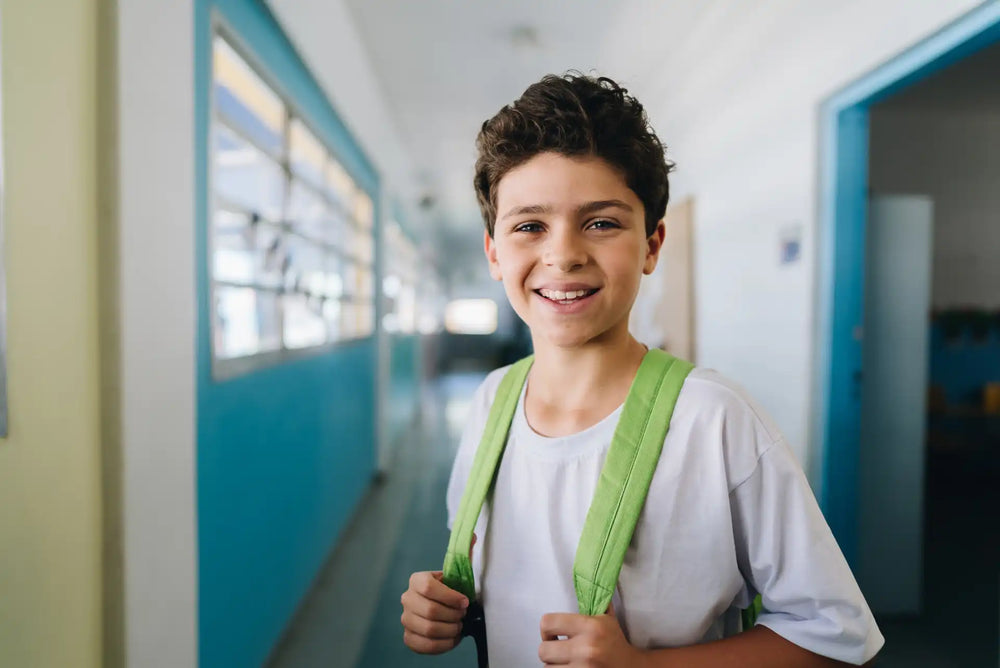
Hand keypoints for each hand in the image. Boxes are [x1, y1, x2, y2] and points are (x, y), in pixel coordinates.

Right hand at [400, 533, 476, 654]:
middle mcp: (407, 598)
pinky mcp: (409, 638)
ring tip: (458, 626)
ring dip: (450, 630)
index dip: (450, 597)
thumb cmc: (452, 590)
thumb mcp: (458, 574)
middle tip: (462, 616)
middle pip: (430, 611)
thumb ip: (465, 556)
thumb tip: (472, 536)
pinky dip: (443, 645)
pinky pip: (425, 646)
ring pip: (429, 629)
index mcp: (417, 580)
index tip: (465, 602)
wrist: (443, 609)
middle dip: (453, 616)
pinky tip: (451, 638)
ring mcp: (405, 619)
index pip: (429, 587)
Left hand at [538, 603, 645, 666]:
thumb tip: (585, 577)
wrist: (632, 667)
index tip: (553, 634)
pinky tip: (569, 667)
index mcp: (590, 627)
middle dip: (548, 650)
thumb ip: (593, 600)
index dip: (546, 629)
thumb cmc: (615, 641)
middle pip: (543, 650)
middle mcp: (586, 648)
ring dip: (553, 665)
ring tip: (565, 661)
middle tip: (557, 650)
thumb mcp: (607, 618)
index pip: (548, 622)